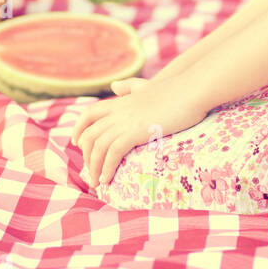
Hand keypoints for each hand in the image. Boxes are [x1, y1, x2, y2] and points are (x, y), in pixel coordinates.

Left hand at [69, 74, 206, 188]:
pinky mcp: (135, 132)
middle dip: (86, 156)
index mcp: (120, 102)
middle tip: (90, 172)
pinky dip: (107, 167)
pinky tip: (107, 179)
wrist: (190, 90)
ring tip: (97, 183)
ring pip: (98, 147)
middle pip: (90, 135)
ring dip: (94, 167)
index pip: (89, 115)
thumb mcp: (147, 86)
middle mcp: (118, 112)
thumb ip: (130, 87)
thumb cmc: (175, 90)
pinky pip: (113, 153)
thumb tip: (115, 86)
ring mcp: (125, 122)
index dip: (79, 128)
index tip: (76, 143)